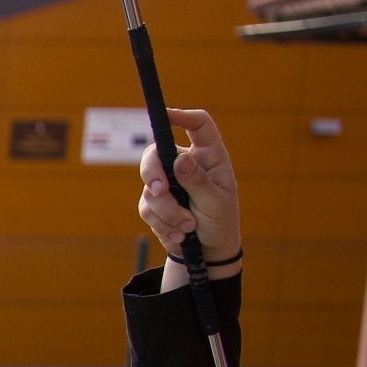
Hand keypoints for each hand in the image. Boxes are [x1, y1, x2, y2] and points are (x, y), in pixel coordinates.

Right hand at [138, 108, 239, 274]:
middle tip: (159, 191)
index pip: (198, 126)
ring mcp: (167, 182)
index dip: (182, 116)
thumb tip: (180, 159)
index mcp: (209, 157)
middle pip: (156, 153)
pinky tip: (179, 235)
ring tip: (187, 227)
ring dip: (166, 211)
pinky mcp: (154, 202)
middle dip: (152, 173)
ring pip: (149, 188)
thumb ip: (198, 182)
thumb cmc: (221, 221)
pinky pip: (146, 209)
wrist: (208, 250)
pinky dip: (161, 224)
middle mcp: (185, 164)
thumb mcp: (216, 203)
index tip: (165, 115)